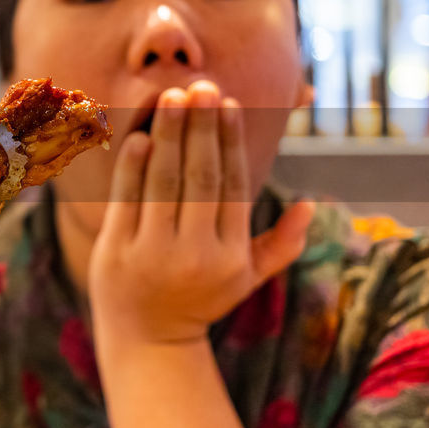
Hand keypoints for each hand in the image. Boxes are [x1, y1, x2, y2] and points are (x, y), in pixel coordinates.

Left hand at [89, 81, 313, 345]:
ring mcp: (153, 252)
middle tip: (202, 86)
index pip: (231, 186)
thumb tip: (311, 206)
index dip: (230, 142)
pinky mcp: (117, 252)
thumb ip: (280, 245)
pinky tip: (142, 136)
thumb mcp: (246, 278)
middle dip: (202, 128)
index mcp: (231, 254)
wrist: (148, 341)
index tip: (229, 104)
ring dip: (170, 135)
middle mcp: (195, 253)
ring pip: (164, 183)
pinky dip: (133, 166)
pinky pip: (126, 200)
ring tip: (174, 96)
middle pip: (200, 178)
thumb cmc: (201, 299)